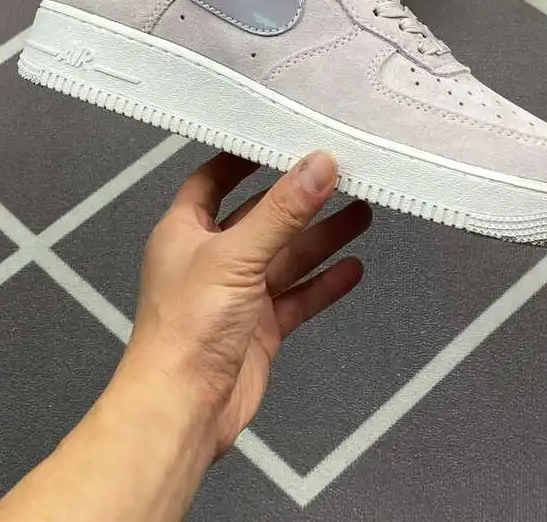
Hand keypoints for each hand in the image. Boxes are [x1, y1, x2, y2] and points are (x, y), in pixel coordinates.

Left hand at [123, 151, 371, 456]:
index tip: (282, 137)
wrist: (183, 410)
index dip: (243, 157)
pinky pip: (297, 296)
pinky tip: (353, 268)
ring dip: (321, 236)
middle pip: (262, 216)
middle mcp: (211, 257)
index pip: (214, 179)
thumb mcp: (237, 255)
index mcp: (186, 230)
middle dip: (300, 198)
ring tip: (363, 211)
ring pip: (286, 256)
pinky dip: (324, 283)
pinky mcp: (261, 328)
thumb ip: (283, 210)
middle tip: (343, 174)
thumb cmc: (191, 324)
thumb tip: (321, 163)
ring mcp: (238, 294)